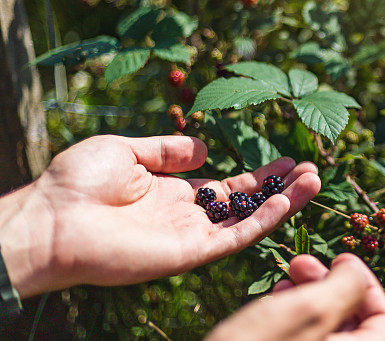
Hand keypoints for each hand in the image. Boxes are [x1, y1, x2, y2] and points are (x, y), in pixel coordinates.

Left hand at [0, 135, 319, 297]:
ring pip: (249, 221)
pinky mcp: (189, 253)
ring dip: (283, 203)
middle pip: (247, 203)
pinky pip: (235, 237)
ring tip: (314, 180)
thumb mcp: (127, 150)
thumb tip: (204, 148)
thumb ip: (168, 151)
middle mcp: (188, 216)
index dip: (259, 176)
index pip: (229, 186)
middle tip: (312, 170)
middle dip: (281, 188)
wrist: (52, 219)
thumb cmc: (78, 182)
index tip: (288, 161)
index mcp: (173, 192)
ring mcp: (191, 236)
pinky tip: (286, 201)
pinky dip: (263, 222)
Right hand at [207, 253, 384, 340]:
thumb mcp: (306, 311)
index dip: (368, 285)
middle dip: (331, 285)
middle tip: (301, 263)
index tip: (339, 260)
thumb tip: (354, 271)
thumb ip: (343, 287)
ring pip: (327, 331)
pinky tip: (274, 302)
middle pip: (356, 324)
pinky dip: (295, 319)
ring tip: (284, 280)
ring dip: (310, 297)